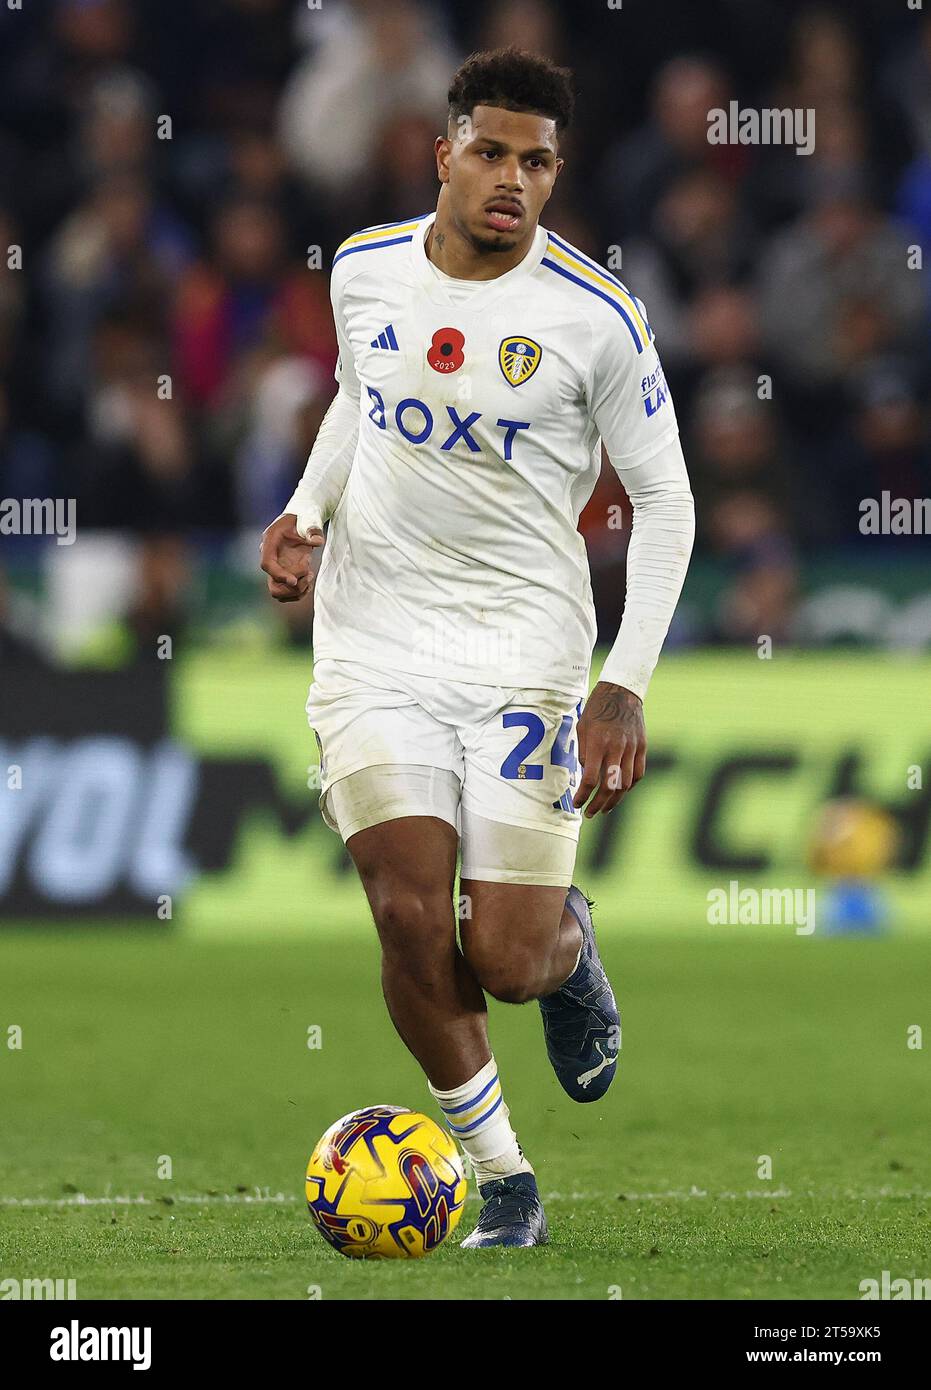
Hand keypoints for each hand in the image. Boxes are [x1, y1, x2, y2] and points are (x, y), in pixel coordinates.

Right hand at [259, 514, 323, 602]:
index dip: (279, 575)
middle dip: (292, 586)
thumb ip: (312, 529)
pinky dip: (300, 592)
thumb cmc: (303, 518)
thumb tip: (317, 541)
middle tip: (308, 573)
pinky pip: (287, 592)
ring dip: (297, 590)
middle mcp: (270, 558)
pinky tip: (309, 578)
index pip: (267, 564)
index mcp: (270, 542)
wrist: (302, 519)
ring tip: (310, 574)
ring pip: (279, 592)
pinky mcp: (284, 574)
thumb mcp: (308, 519)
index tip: (294, 581)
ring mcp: (277, 568)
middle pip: (273, 584)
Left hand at [573, 681, 646, 816]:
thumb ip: (584, 754)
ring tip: (605, 808)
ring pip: (626, 784)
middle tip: (590, 812)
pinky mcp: (642, 748)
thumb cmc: (597, 709)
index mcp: (598, 743)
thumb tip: (586, 776)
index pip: (591, 778)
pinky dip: (629, 786)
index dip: (583, 795)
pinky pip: (638, 774)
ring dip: (615, 800)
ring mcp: (632, 749)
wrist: (622, 692)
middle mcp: (617, 748)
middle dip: (598, 804)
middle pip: (610, 786)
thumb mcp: (582, 728)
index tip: (577, 802)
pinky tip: (620, 792)